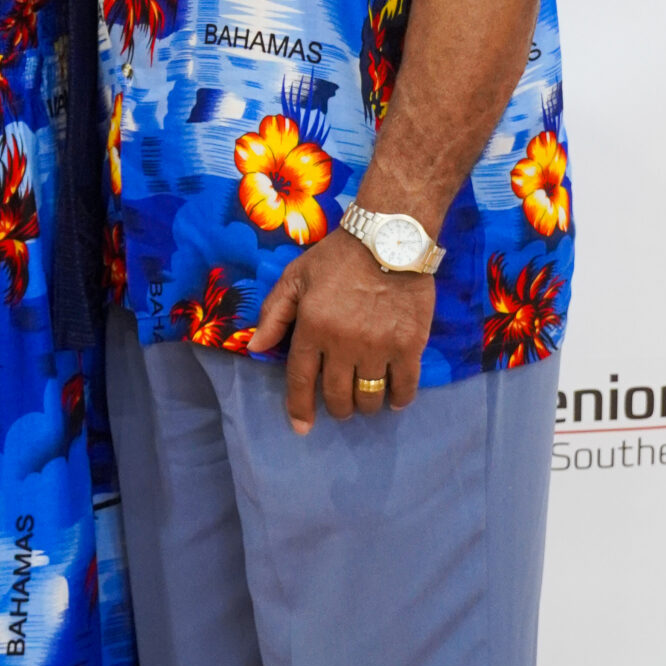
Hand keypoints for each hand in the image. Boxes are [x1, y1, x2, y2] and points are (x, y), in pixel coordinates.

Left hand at [247, 229, 433, 435]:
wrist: (389, 238)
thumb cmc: (338, 257)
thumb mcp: (296, 277)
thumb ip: (274, 313)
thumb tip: (256, 347)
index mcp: (312, 328)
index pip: (302, 380)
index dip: (299, 408)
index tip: (301, 427)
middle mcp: (343, 344)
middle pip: (338, 396)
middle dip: (336, 407)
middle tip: (340, 404)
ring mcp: (379, 347)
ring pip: (369, 396)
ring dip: (365, 405)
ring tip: (365, 399)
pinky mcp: (409, 344)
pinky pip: (404, 386)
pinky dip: (398, 399)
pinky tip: (394, 399)